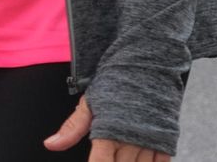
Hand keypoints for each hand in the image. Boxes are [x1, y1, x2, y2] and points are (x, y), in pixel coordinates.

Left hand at [44, 95, 169, 160]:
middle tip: (108, 157)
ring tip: (123, 158)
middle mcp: (129, 140)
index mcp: (107, 131)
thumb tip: (50, 145)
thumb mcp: (90, 103)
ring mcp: (149, 142)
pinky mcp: (166, 141)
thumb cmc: (115, 83)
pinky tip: (141, 160)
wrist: (148, 65)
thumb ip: (72, 128)